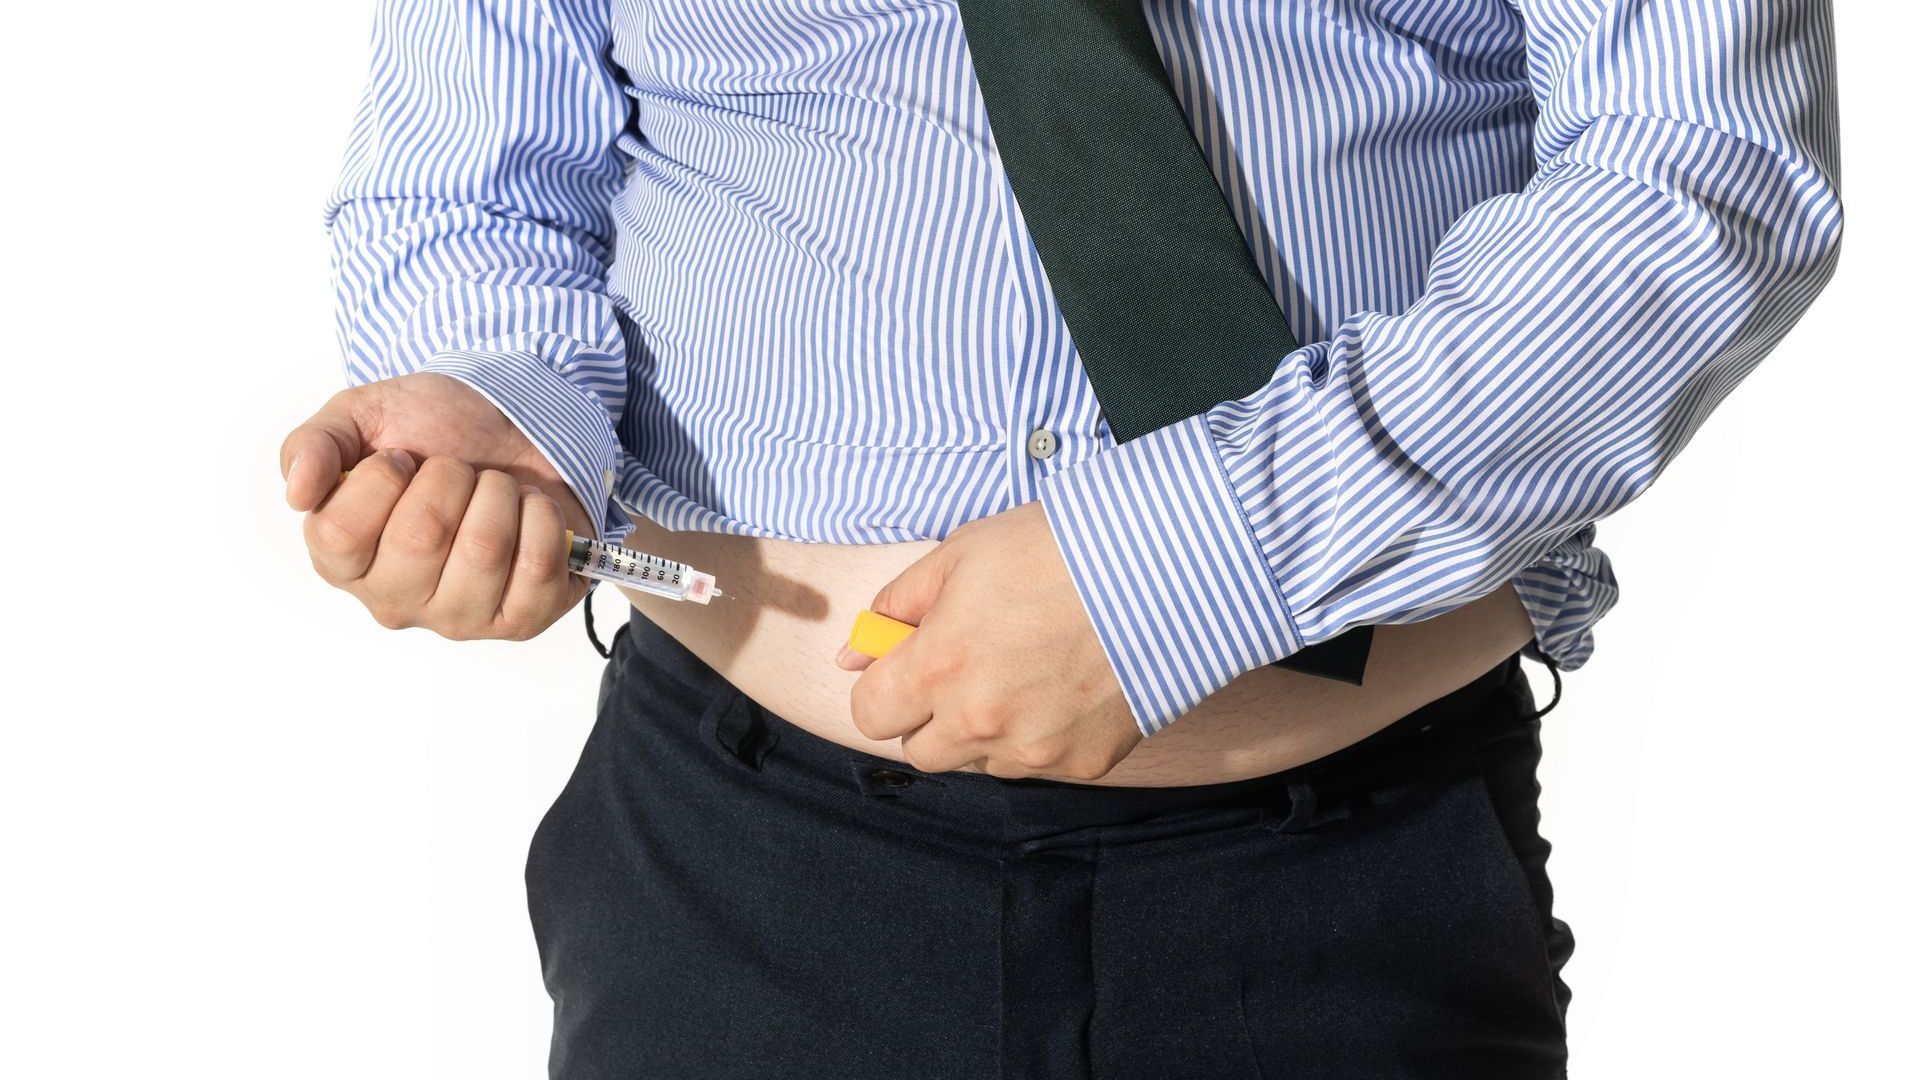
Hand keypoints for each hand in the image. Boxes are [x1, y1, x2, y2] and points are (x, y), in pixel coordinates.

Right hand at [279, 371, 592, 639]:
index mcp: (342, 560)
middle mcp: (394, 600)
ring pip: (484, 550)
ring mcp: (458, 618)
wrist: (518, 432)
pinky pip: (538, 568)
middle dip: (450, 477)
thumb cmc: (437, 433)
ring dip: (500, 494)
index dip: (382, 478)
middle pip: (420, 537)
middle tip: (459, 469)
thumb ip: (314, 445)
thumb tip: (297, 491)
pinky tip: (529, 511)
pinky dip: (542, 518)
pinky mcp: (520, 620)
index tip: (402, 459)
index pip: (340, 533)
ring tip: (496, 488)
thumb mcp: (363, 417)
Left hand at [837, 501, 1141, 780]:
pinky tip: (1066, 686)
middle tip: (967, 666)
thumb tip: (854, 653)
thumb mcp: (962, 554)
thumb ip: (897, 606)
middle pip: (921, 750)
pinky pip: (1037, 764)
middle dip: (930, 715)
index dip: (882, 687)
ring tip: (1026, 670)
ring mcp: (1034, 750)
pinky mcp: (1084, 764)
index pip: (869, 714)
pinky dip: (1040, 736)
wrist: (1165, 570)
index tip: (904, 665)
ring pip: (980, 760)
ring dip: (986, 729)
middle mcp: (980, 721)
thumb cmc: (1057, 549)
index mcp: (939, 667)